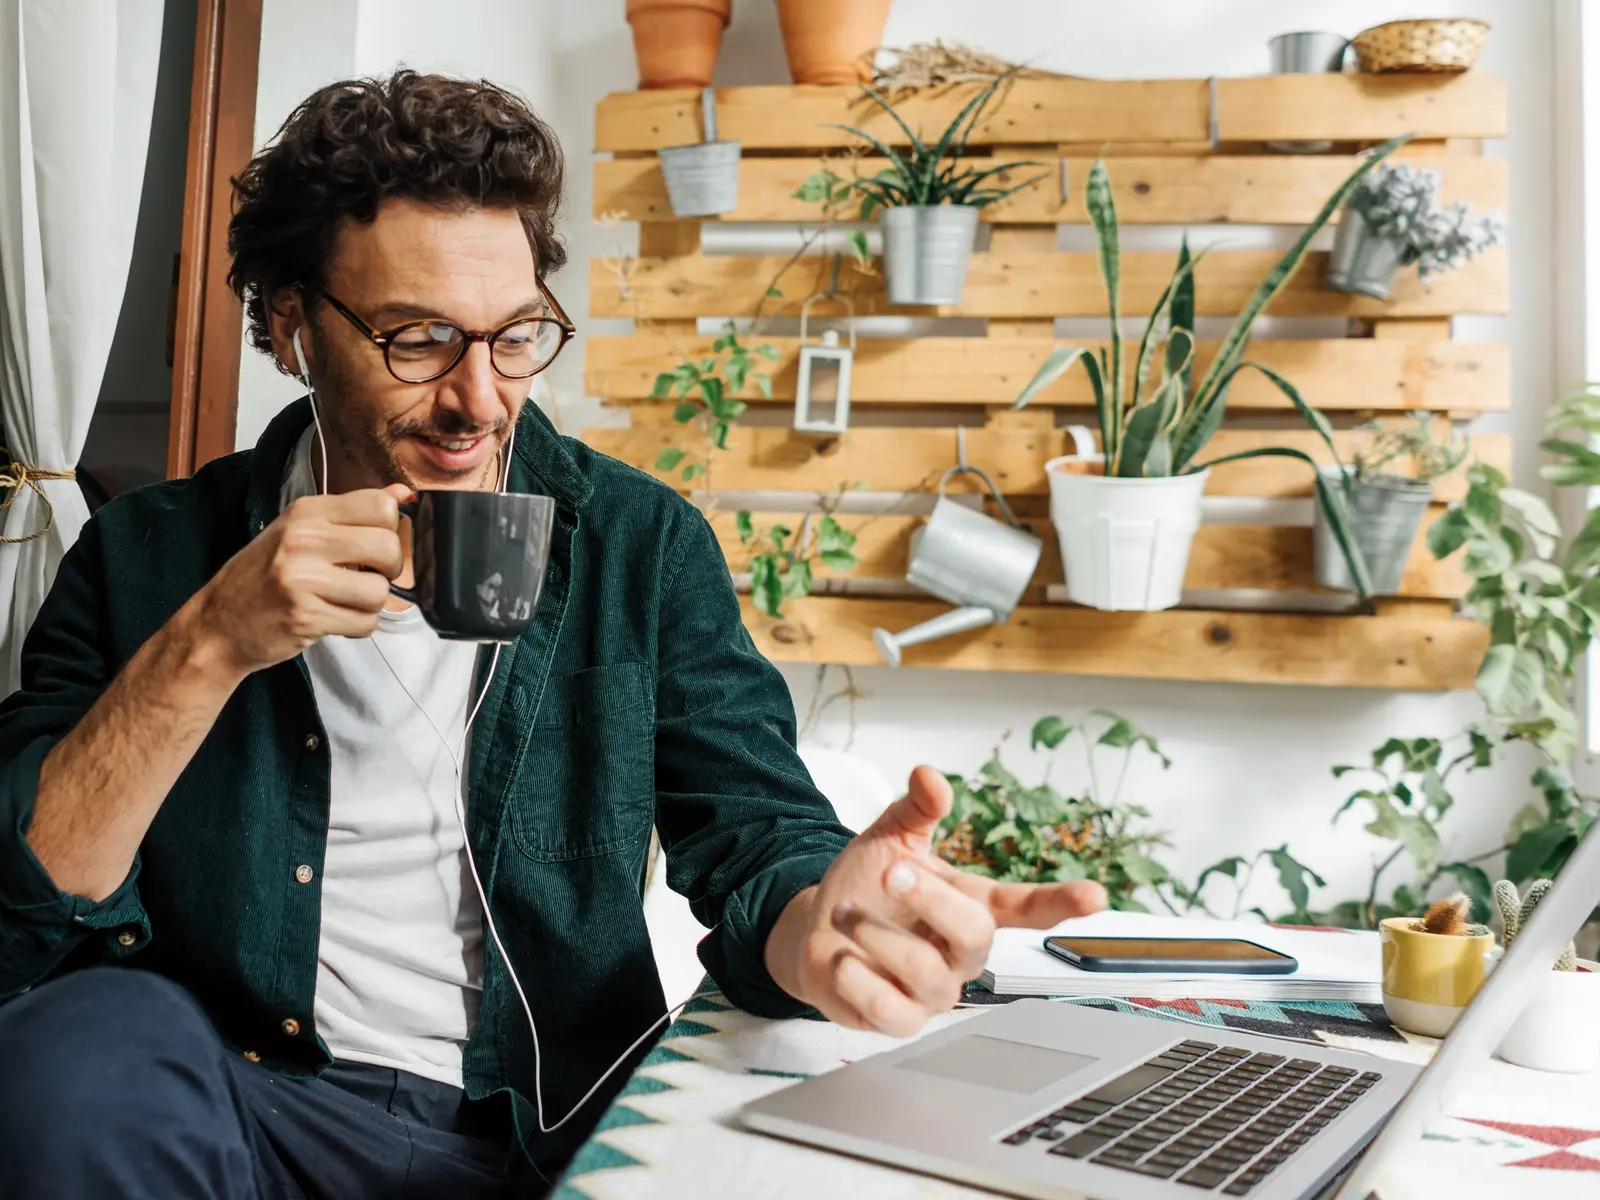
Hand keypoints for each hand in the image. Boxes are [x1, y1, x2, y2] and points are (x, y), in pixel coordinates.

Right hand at [190, 484, 412, 676]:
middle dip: (389, 569)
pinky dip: (357, 626)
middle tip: (368, 576)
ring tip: (344, 600)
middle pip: (388, 546)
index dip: (390, 529)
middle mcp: (304, 540)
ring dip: (370, 603)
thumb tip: (404, 493)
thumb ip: (353, 512)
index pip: (381, 505)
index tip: (375, 544)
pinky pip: (365, 623)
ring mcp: (303, 579)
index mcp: (307, 512)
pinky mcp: (306, 616)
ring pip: (379, 591)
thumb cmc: (264, 574)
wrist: (219, 623)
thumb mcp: (302, 529)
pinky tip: (334, 618)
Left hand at [765, 765, 1107, 1037]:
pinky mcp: (899, 1021)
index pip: (1026, 906)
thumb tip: (928, 775)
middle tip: (892, 872)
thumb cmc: (868, 886)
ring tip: (845, 912)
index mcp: (971, 905)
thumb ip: (916, 808)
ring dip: (879, 935)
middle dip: (932, 900)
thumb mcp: (891, 838)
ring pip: (928, 973)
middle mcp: (961, 953)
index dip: (1060, 902)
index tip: (1095, 895)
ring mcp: (934, 991)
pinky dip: (860, 981)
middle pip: (976, 935)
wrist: (817, 930)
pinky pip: (893, 1013)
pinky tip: (842, 960)